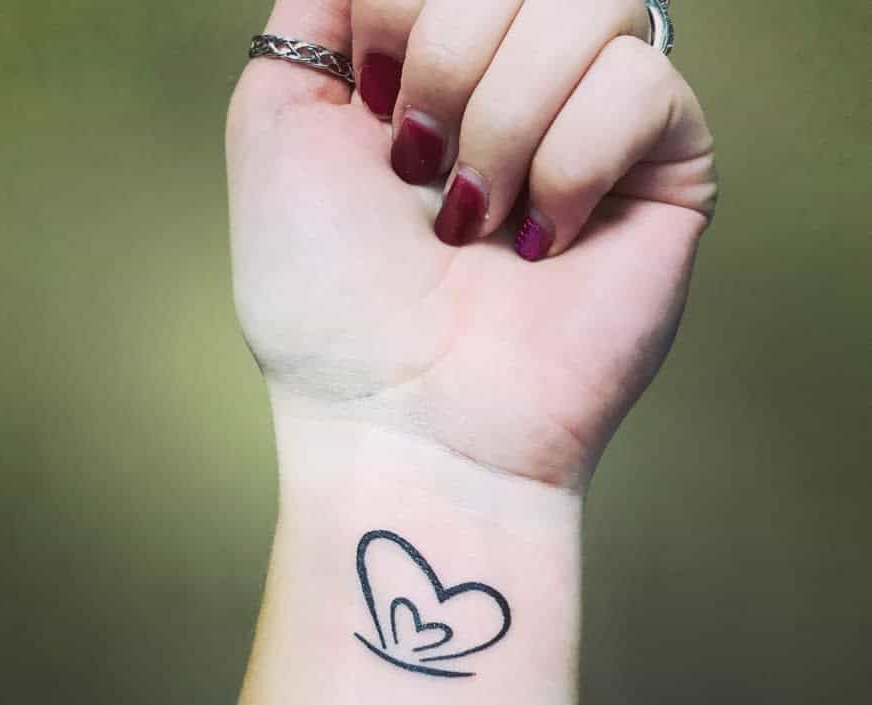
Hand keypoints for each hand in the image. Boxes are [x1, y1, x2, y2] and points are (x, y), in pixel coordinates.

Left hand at [227, 0, 716, 486]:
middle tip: (419, 174)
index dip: (402, 10)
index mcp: (442, 62)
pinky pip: (643, 86)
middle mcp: (523, 83)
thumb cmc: (329, 303)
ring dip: (503, 120)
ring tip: (477, 222)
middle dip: (448, 59)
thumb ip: (319, 10)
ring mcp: (600, 127)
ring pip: (592, 5)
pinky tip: (543, 240)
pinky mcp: (667, 176)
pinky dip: (573, 163)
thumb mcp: (276, 125)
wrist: (402, 423)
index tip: (368, 106)